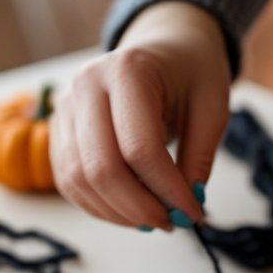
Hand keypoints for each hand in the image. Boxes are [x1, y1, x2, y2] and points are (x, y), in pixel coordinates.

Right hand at [50, 1, 230, 229]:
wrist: (164, 49)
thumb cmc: (190, 74)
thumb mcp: (212, 108)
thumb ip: (199, 158)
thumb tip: (185, 207)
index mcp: (128, 70)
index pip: (139, 148)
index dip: (167, 190)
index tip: (192, 212)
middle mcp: (87, 85)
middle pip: (101, 168)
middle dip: (139, 208)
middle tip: (171, 223)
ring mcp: (66, 107)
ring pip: (79, 180)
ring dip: (118, 212)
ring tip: (153, 217)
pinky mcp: (60, 130)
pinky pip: (70, 182)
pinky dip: (100, 206)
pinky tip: (130, 210)